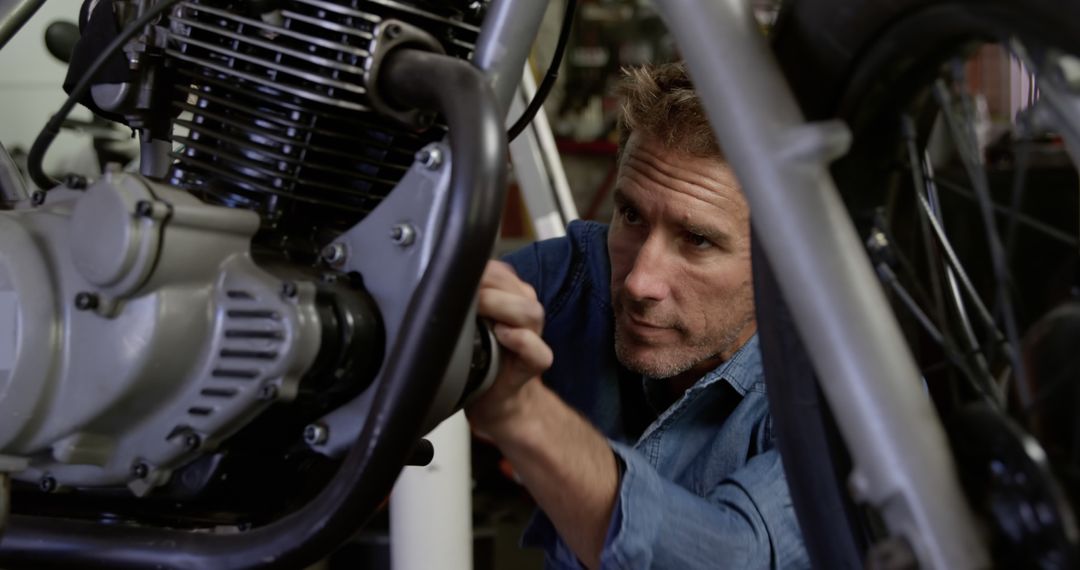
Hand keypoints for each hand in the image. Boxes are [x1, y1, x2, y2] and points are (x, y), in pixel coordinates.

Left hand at [466, 260, 552, 437]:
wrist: (496, 400)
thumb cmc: (478, 357)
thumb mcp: (465, 323)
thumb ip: (459, 300)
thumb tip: (428, 280)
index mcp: (511, 297)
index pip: (500, 271)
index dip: (478, 269)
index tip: (450, 273)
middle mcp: (525, 313)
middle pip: (517, 288)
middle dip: (487, 285)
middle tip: (458, 292)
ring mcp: (534, 337)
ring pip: (530, 313)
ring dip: (502, 307)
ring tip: (478, 309)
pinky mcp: (534, 365)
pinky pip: (538, 351)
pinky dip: (522, 341)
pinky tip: (502, 335)